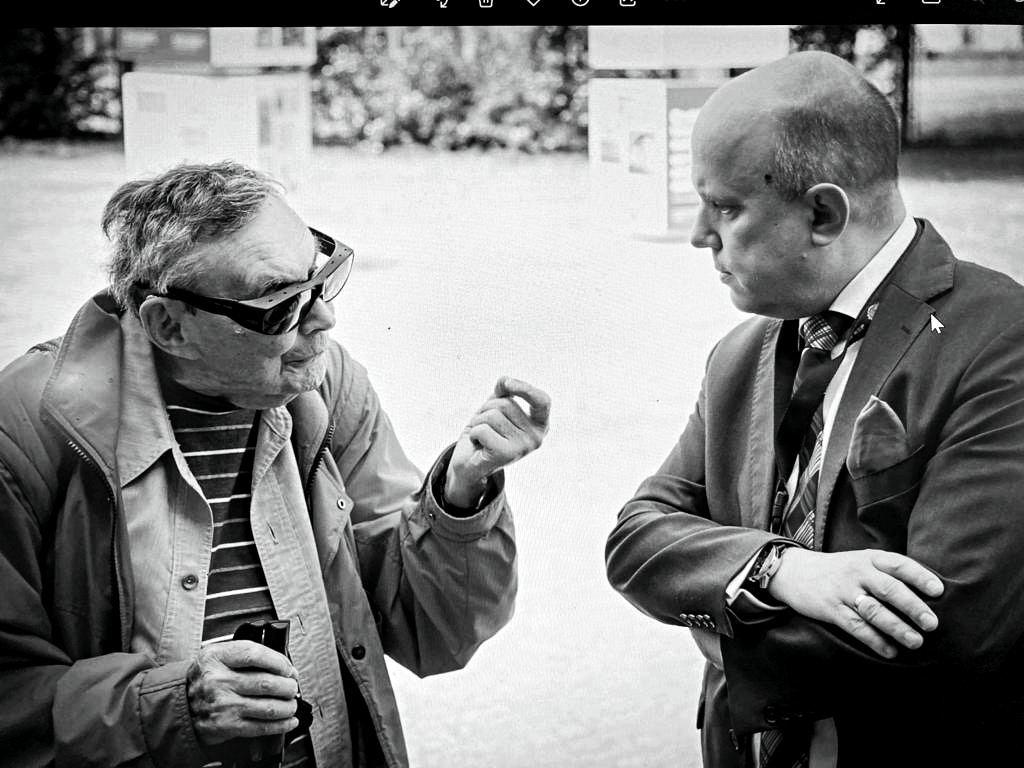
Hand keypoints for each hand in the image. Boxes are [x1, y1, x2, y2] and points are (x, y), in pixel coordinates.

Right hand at [186, 641, 299, 746]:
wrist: (180, 705)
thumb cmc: (205, 678)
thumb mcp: (217, 655)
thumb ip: (245, 653)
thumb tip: (282, 664)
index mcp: (216, 658)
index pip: (255, 654)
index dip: (279, 661)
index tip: (288, 668)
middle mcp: (219, 680)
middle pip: (266, 682)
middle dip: (288, 686)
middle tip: (292, 687)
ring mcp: (224, 705)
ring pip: (268, 706)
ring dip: (288, 706)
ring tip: (291, 703)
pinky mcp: (228, 725)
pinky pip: (261, 726)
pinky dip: (281, 725)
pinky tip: (288, 720)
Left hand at [445, 376, 550, 506]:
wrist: (470, 465)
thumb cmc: (486, 433)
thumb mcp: (496, 407)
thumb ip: (503, 392)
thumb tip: (504, 381)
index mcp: (540, 425)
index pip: (542, 400)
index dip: (524, 388)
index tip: (505, 382)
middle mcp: (536, 438)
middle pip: (506, 404)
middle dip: (487, 410)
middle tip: (486, 428)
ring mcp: (523, 447)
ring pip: (492, 416)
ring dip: (479, 422)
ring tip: (482, 437)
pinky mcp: (506, 455)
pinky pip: (482, 429)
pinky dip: (474, 434)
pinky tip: (479, 446)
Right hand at [767, 547, 943, 658]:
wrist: (794, 572)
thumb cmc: (839, 570)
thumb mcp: (861, 561)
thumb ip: (887, 573)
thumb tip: (926, 596)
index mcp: (869, 558)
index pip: (899, 564)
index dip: (920, 577)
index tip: (938, 591)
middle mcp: (857, 572)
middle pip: (889, 589)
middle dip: (913, 607)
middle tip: (932, 624)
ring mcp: (843, 591)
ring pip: (874, 611)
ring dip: (897, 628)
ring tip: (916, 642)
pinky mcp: (831, 609)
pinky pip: (856, 627)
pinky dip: (874, 641)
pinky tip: (890, 651)